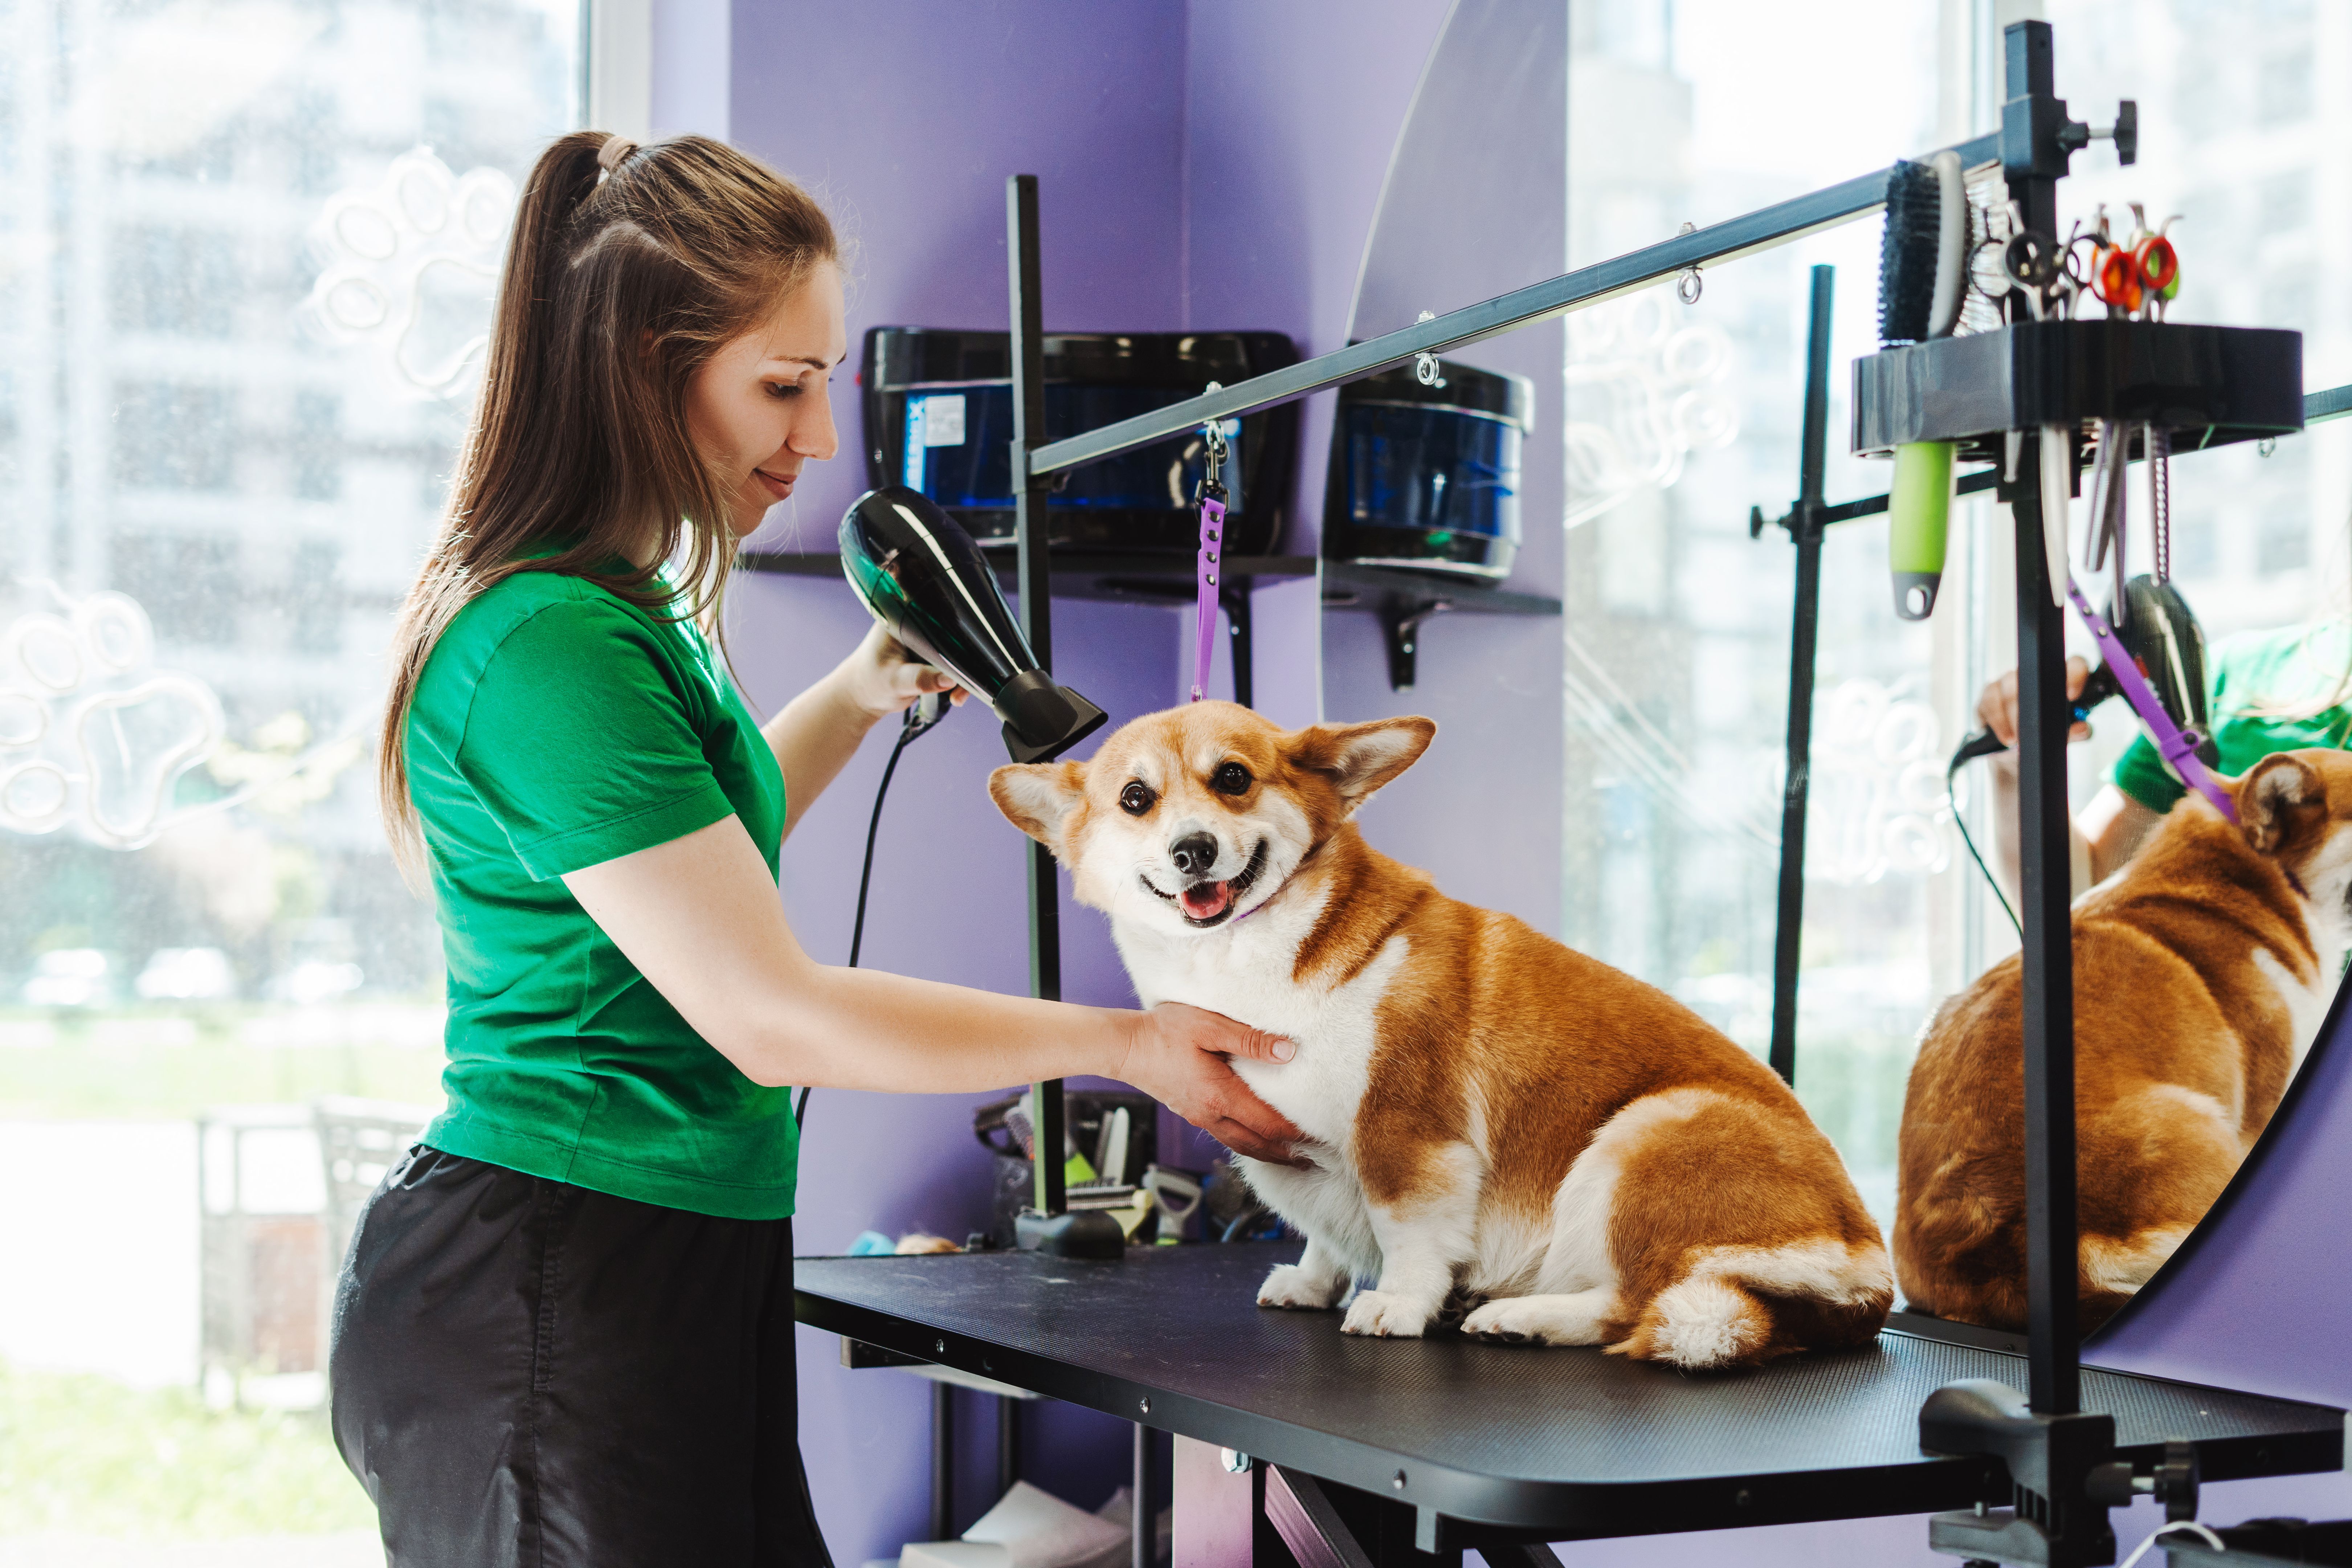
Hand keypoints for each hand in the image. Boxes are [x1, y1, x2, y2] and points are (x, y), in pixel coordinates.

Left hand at [834, 622, 967, 722]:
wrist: (863, 696)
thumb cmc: (871, 682)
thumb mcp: (894, 681)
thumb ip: (920, 679)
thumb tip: (950, 680)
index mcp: (905, 618)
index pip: (941, 619)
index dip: (958, 636)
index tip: (966, 659)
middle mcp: (918, 624)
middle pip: (953, 637)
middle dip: (964, 661)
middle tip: (964, 686)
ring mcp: (927, 641)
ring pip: (956, 653)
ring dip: (962, 675)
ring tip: (957, 697)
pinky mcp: (932, 656)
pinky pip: (953, 665)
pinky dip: (957, 681)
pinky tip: (954, 696)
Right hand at [1117, 1002, 1305, 1165]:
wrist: (1123, 1046)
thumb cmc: (1164, 1031)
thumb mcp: (1209, 1026)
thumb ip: (1250, 1039)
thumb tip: (1288, 1051)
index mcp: (1220, 1095)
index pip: (1268, 1123)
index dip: (1297, 1133)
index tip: (1322, 1138)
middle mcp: (1211, 1114)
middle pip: (1258, 1143)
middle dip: (1289, 1153)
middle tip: (1317, 1158)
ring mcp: (1199, 1117)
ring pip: (1242, 1145)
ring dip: (1270, 1154)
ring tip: (1294, 1158)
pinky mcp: (1191, 1112)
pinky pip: (1226, 1136)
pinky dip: (1248, 1145)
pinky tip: (1256, 1142)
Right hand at [1976, 655, 2091, 763]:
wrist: (2012, 754)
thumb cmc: (2041, 739)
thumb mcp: (2062, 739)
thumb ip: (2075, 733)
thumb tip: (2082, 728)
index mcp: (2060, 682)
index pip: (2073, 665)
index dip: (2074, 675)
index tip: (2072, 696)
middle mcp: (2036, 676)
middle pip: (2035, 676)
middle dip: (2033, 709)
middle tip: (2036, 731)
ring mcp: (2010, 681)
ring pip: (2010, 688)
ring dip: (2014, 717)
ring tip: (2018, 739)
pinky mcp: (1989, 692)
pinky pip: (1990, 700)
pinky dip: (1999, 721)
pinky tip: (2006, 736)